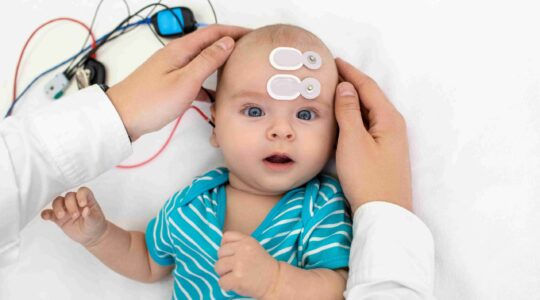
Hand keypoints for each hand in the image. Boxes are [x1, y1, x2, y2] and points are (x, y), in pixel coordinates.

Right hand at [41, 187, 107, 246]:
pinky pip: (49, 213)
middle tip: (75, 215)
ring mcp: (66, 209)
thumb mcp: (95, 221)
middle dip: (70, 204)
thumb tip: (86, 210)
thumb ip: (90, 216)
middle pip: (68, 196)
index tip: (82, 204)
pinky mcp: (58, 218)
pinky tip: (46, 216)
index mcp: (87, 199)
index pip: (83, 191)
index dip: (81, 195)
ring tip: (61, 216)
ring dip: (57, 207)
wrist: (90, 236)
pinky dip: (46, 213)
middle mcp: (75, 202)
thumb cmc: (95, 225)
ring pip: (58, 201)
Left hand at [107, 24, 250, 140]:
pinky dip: (208, 84)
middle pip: (208, 44)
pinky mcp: (170, 83)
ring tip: (237, 72)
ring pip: (202, 62)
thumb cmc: (150, 101)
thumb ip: (208, 60)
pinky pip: (194, 79)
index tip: (252, 36)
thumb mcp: (185, 81)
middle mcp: (176, 55)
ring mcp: (173, 69)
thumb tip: (227, 42)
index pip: (213, 32)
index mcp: (180, 50)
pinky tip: (215, 97)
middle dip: (230, 46)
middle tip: (249, 53)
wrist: (122, 118)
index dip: (234, 32)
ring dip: (220, 65)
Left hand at [215, 231, 279, 298]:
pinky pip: (221, 281)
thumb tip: (220, 250)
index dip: (225, 246)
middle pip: (220, 252)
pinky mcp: (237, 277)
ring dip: (223, 274)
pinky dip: (226, 285)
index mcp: (247, 240)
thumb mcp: (254, 248)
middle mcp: (243, 249)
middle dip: (224, 262)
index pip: (226, 236)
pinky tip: (235, 285)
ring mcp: (239, 263)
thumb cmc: (263, 267)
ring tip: (234, 276)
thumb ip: (239, 245)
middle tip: (234, 269)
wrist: (276, 281)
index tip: (231, 255)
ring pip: (218, 266)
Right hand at [334, 58, 411, 212]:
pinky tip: (342, 119)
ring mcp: (390, 140)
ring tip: (332, 91)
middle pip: (370, 96)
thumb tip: (345, 87)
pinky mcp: (384, 152)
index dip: (350, 72)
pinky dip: (354, 117)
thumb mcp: (353, 141)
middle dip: (350, 83)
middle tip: (329, 74)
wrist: (384, 214)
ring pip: (368, 112)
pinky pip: (367, 125)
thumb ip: (349, 111)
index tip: (333, 60)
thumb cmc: (368, 178)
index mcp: (388, 118)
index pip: (368, 86)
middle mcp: (393, 125)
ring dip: (351, 100)